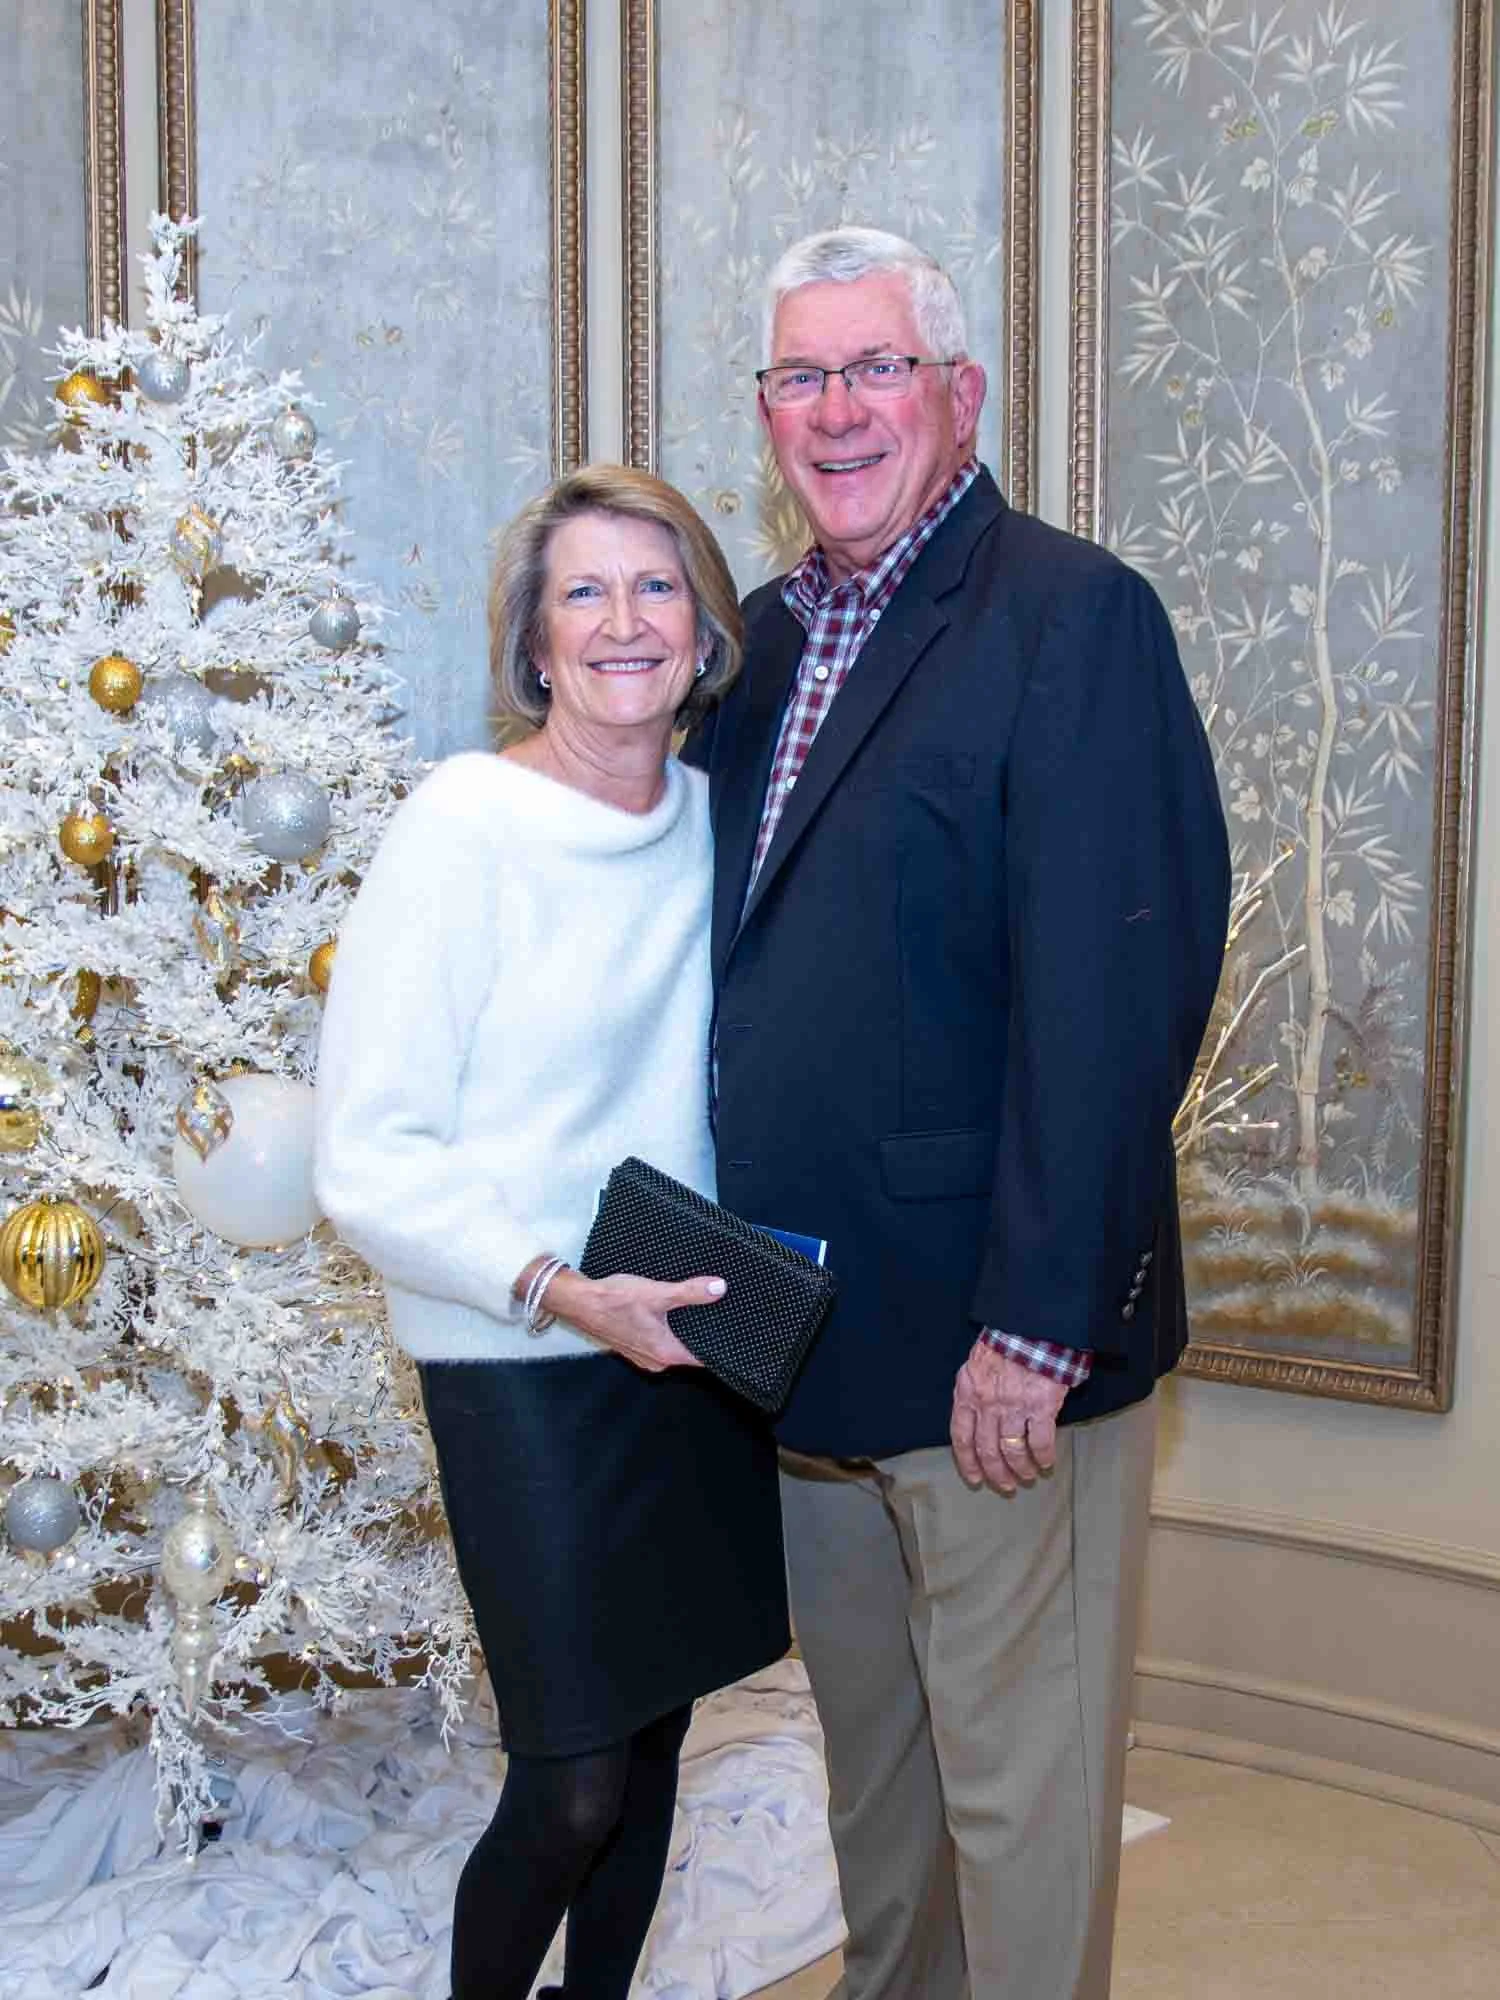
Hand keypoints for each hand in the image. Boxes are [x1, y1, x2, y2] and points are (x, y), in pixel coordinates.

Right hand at [542, 1267, 720, 1373]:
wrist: (577, 1301)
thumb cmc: (613, 1300)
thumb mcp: (657, 1293)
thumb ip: (690, 1292)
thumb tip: (719, 1288)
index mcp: (665, 1353)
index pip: (703, 1358)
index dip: (719, 1346)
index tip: (733, 1332)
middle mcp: (655, 1360)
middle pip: (688, 1351)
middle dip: (701, 1334)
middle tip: (717, 1314)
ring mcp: (642, 1355)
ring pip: (672, 1346)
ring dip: (681, 1331)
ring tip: (694, 1310)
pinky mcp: (632, 1346)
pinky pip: (657, 1342)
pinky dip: (665, 1330)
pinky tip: (667, 1313)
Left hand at [950, 1340, 1067, 1493]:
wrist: (1031, 1325)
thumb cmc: (1004, 1342)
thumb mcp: (976, 1364)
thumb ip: (974, 1390)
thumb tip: (977, 1415)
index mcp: (967, 1393)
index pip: (961, 1437)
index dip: (968, 1462)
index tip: (975, 1478)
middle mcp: (987, 1405)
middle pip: (987, 1450)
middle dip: (996, 1473)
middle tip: (1005, 1486)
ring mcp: (1013, 1407)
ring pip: (1012, 1451)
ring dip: (1020, 1469)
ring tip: (1027, 1476)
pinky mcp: (1040, 1406)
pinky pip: (1040, 1443)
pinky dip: (1043, 1457)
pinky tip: (1046, 1463)